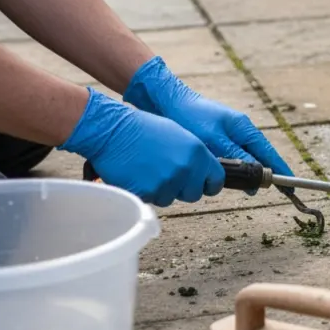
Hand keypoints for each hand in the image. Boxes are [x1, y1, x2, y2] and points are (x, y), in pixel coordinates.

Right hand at [60, 89, 224, 205]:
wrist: (112, 130)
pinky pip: (151, 200)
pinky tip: (136, 176)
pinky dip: (144, 192)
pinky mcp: (148, 192)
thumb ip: (193, 156)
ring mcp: (167, 182)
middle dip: (182, 190)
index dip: (208, 185)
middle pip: (193, 195)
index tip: (202, 186)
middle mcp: (186, 169)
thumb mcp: (179, 135)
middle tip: (165, 176)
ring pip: (170, 198)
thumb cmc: (143, 128)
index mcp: (198, 153)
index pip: (216, 180)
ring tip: (147, 171)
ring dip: (160, 190)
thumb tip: (202, 172)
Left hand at [122, 56, 293, 192]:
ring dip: (239, 172)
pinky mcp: (216, 137)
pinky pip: (229, 155)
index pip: (269, 154)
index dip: (279, 172)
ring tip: (235, 185)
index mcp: (245, 129)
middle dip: (257, 175)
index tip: (289, 188)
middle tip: (255, 192)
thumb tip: (253, 176)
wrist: (166, 99)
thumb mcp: (213, 140)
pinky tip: (220, 174)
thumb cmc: (190, 117)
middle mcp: (240, 131)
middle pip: (257, 158)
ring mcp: (229, 133)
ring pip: (242, 158)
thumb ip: (235, 156)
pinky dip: (227, 166)